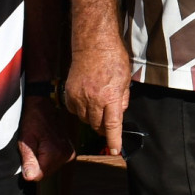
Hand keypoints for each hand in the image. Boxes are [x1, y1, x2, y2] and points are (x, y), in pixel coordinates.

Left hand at [16, 95, 78, 179]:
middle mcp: (66, 155)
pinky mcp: (70, 152)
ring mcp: (70, 153)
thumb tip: (30, 178)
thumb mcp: (26, 140)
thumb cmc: (32, 121)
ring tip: (39, 145)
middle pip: (45, 173)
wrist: (44, 106)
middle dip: (36, 164)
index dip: (29, 168)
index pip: (38, 176)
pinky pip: (55, 163)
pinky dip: (47, 158)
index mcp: (55, 153)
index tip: (27, 154)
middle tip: (33, 147)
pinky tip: (45, 145)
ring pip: (49, 169)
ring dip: (41, 161)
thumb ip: (28, 160)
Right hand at [63, 37, 132, 155]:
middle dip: (104, 128)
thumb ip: (123, 99)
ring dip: (92, 119)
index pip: (112, 125)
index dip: (113, 140)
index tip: (115, 150)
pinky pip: (74, 110)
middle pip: (97, 125)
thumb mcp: (126, 80)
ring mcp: (79, 96)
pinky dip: (81, 111)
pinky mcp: (69, 93)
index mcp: (110, 96)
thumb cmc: (113, 58)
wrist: (93, 44)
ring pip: (85, 119)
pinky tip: (87, 102)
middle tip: (109, 125)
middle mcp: (93, 99)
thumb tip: (119, 113)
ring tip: (99, 108)